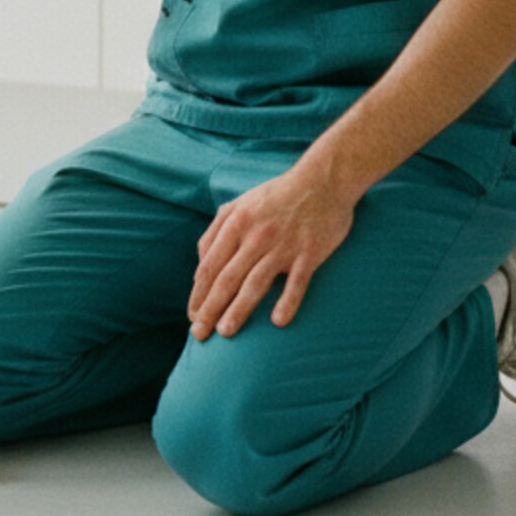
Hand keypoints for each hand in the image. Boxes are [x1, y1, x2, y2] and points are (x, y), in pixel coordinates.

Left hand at [188, 162, 358, 340]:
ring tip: (226, 333)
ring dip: (239, 309)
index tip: (193, 316)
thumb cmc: (276, 195)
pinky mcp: (309, 253)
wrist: (322, 181)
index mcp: (236, 224)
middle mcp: (255, 236)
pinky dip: (287, 301)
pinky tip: (278, 322)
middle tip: (200, 334)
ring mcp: (283, 245)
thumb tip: (200, 265)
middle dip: (210, 308)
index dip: (198, 293)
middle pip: (227, 278)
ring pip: (255, 283)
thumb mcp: (239, 205)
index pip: (210, 265)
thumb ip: (216, 231)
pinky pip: (296, 282)